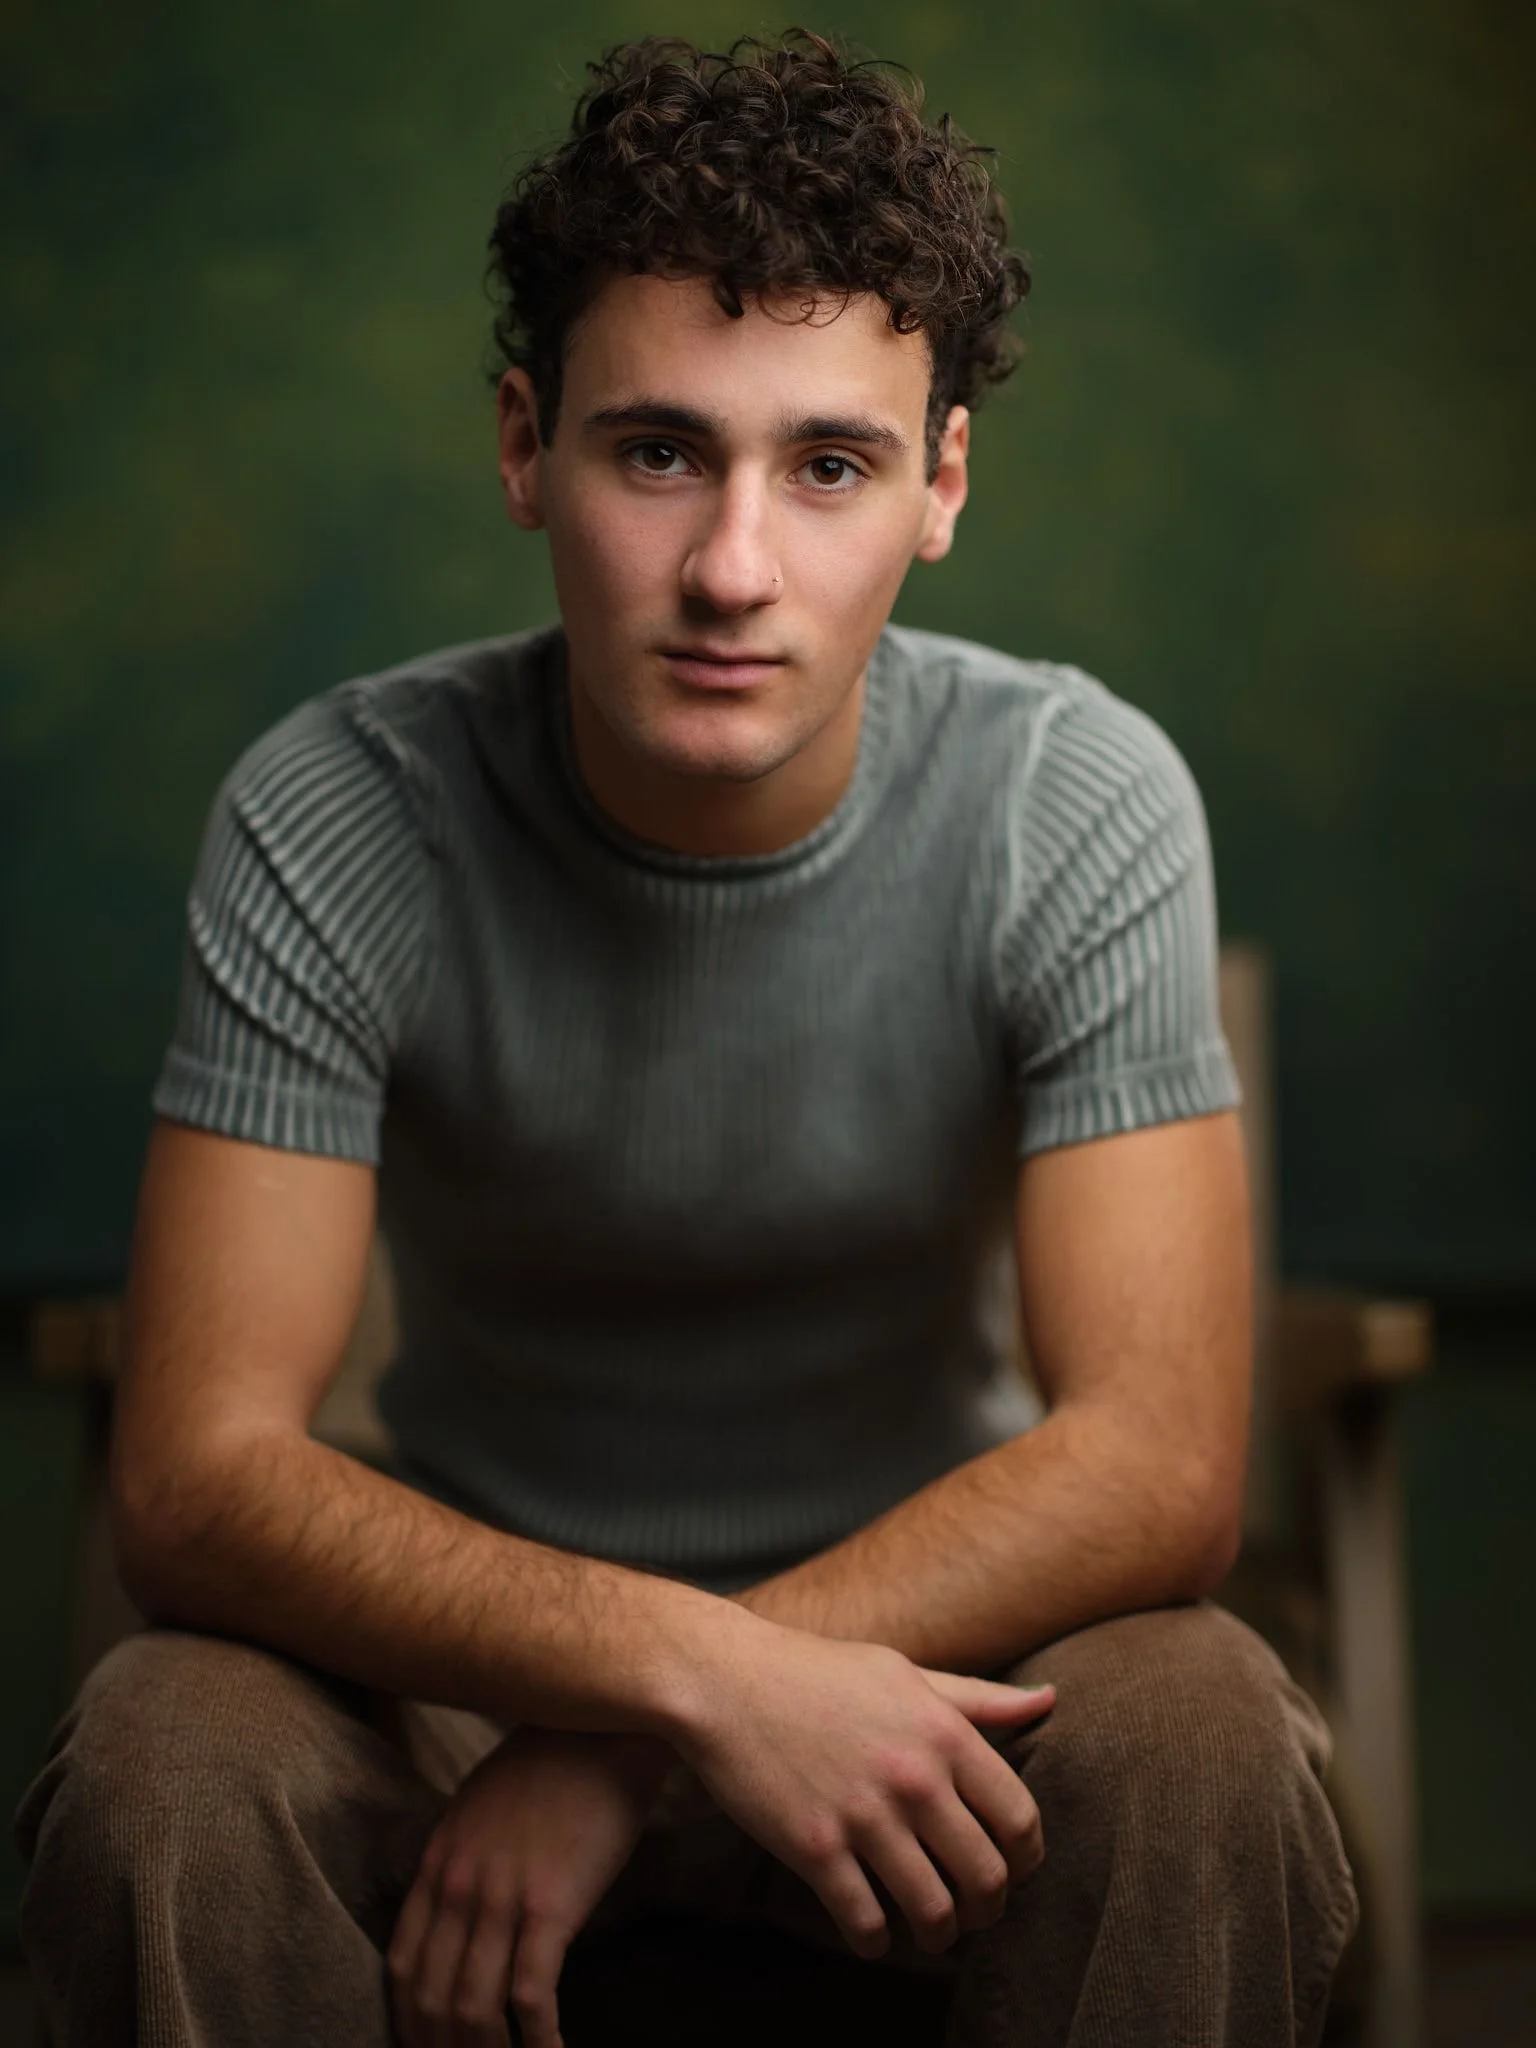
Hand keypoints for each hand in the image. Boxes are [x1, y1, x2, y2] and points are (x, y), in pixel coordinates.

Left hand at [387, 1725, 669, 2047]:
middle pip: (431, 1998)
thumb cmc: (553, 1759)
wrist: (604, 1724)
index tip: (426, 2044)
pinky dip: (536, 2042)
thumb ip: (464, 1858)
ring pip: (473, 2009)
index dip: (408, 2018)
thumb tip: (461, 1913)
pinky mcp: (550, 1908)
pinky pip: (531, 1997)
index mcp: (439, 1860)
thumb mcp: (482, 1803)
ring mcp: (501, 1898)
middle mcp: (458, 1885)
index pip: (402, 1963)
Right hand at [678, 1623, 1053, 1960]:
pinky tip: (872, 1935)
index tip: (1011, 1870)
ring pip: (932, 1911)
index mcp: (943, 1731)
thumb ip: (979, 1699)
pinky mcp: (814, 1848)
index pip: (1019, 1819)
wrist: (726, 1679)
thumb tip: (1048, 1701)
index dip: (1025, 1859)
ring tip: (931, 1931)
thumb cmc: (820, 1672)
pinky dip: (876, 1942)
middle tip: (974, 1912)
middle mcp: (913, 1777)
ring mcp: (863, 1816)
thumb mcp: (906, 1673)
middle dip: (988, 1909)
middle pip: (986, 1876)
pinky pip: (865, 1922)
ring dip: (939, 1935)